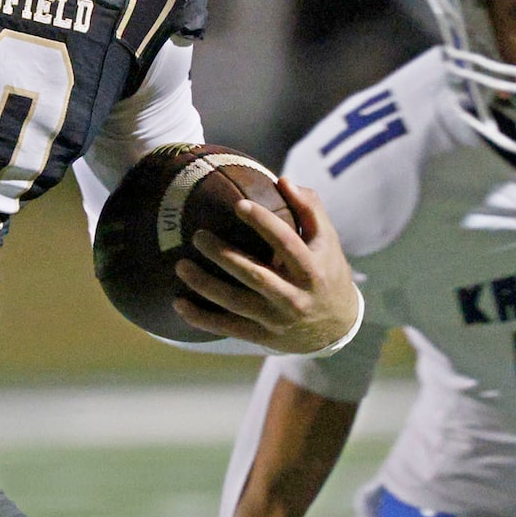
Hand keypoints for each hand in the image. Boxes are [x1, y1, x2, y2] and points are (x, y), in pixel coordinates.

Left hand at [173, 178, 363, 355]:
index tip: (238, 204)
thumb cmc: (327, 270)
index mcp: (311, 269)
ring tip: (180, 266)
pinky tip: (178, 304)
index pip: (286, 243)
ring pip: (235, 302)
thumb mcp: (328, 240)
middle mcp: (294, 297)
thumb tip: (283, 180)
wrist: (337, 327)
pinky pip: (227, 327)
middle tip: (197, 236)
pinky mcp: (262, 336)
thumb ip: (309, 208)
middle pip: (255, 274)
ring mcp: (277, 319)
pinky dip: (201, 318)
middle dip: (224, 255)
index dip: (264, 223)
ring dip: (205, 285)